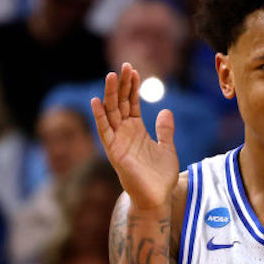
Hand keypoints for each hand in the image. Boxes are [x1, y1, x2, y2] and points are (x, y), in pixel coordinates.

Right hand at [91, 63, 178, 210]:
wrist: (157, 198)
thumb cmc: (160, 177)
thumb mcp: (167, 148)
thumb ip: (165, 130)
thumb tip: (166, 111)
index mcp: (136, 130)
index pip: (132, 103)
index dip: (133, 87)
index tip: (134, 71)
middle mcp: (125, 133)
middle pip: (121, 104)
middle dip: (122, 85)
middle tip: (125, 66)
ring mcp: (118, 142)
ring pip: (111, 113)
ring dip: (110, 95)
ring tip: (111, 76)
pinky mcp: (114, 152)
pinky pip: (104, 132)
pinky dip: (100, 117)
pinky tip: (97, 102)